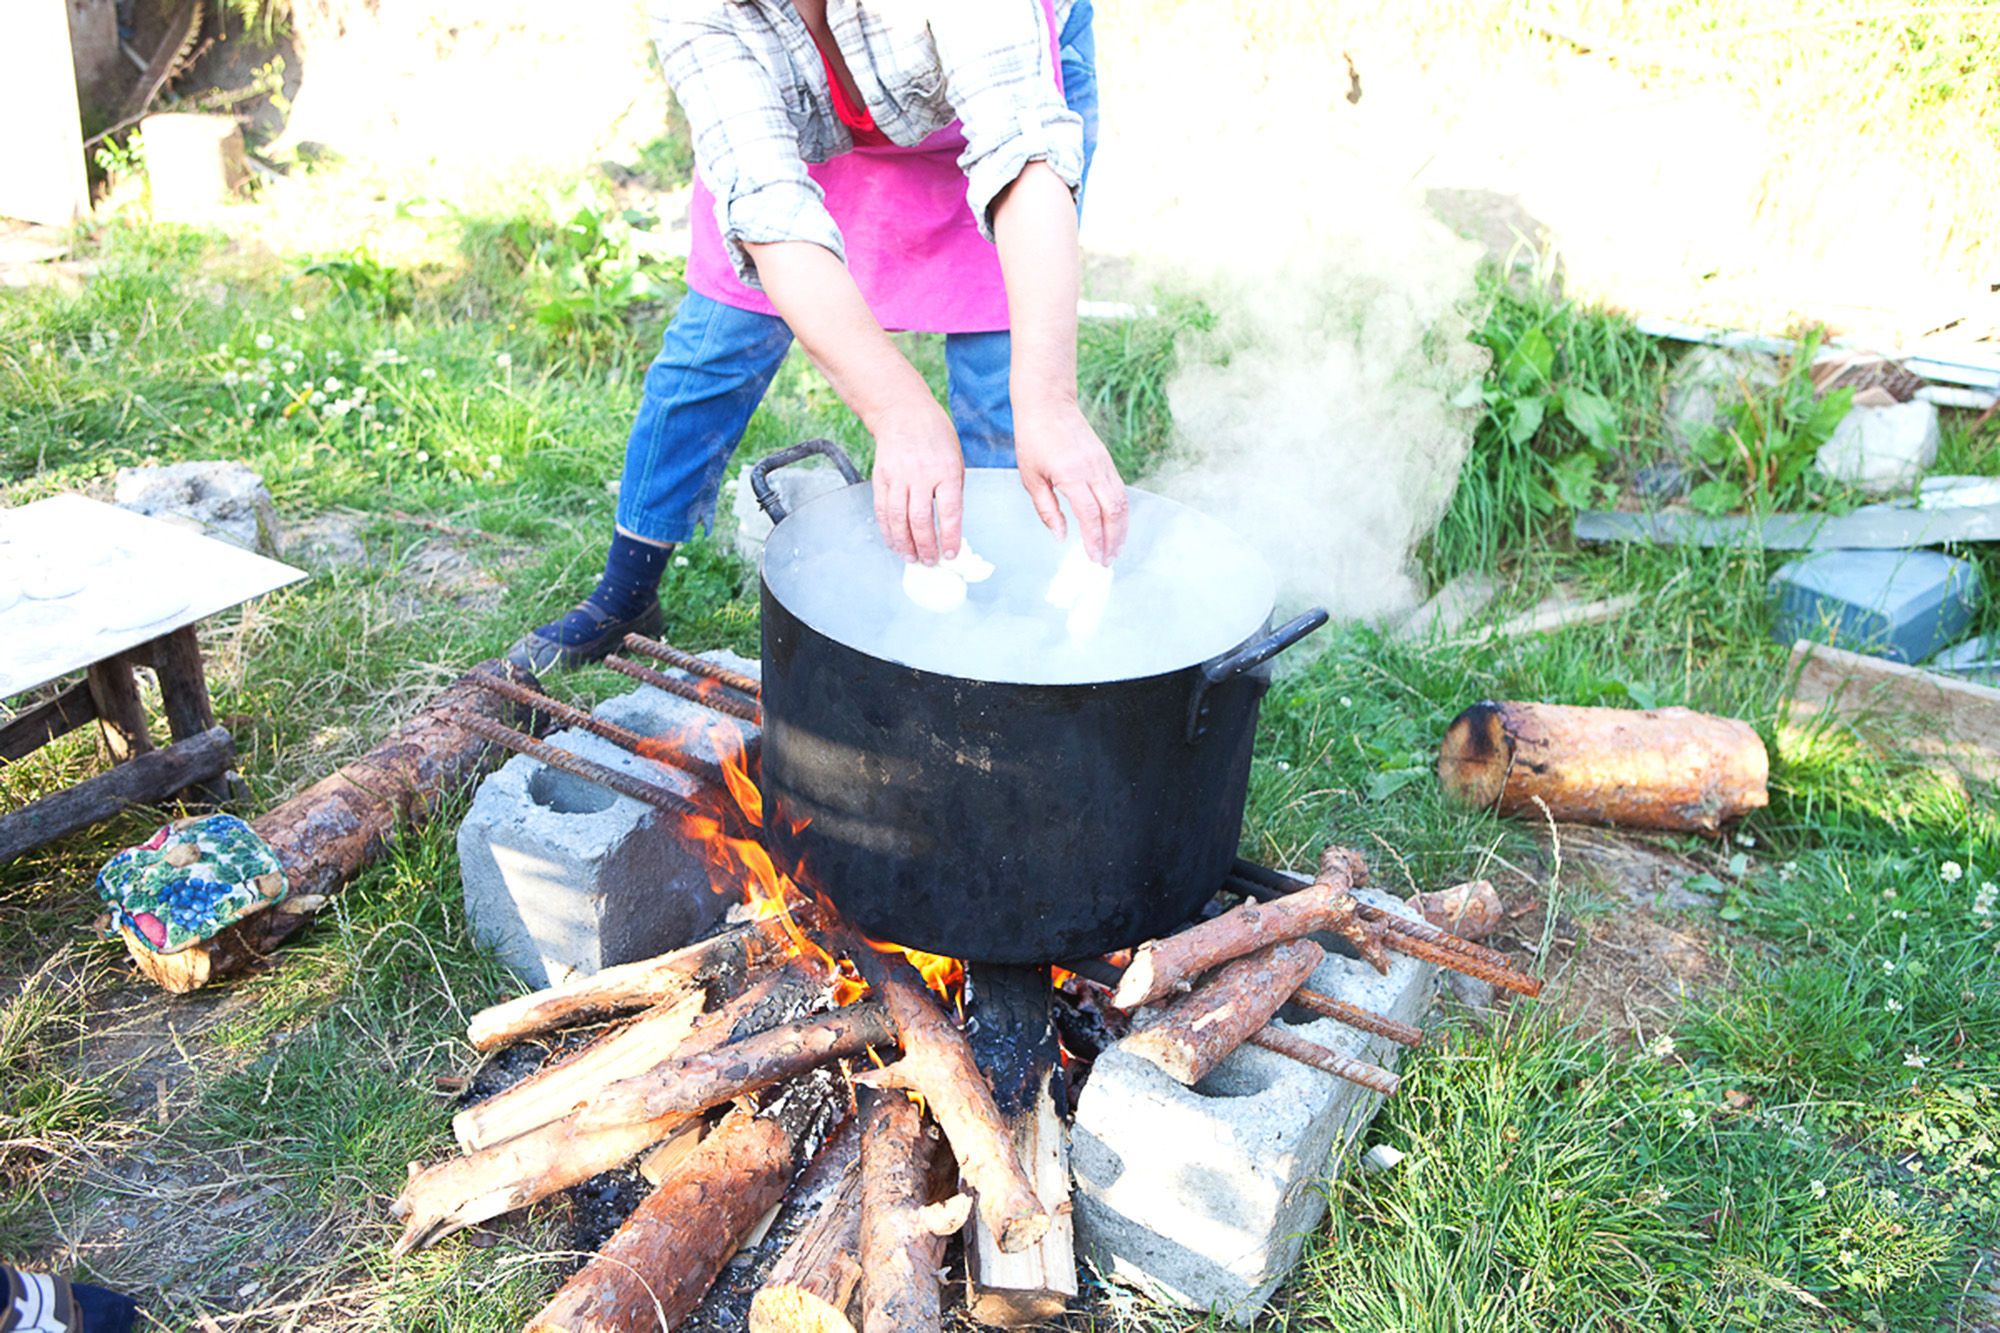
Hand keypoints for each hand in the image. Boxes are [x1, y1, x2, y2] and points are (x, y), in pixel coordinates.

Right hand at [869, 395, 966, 563]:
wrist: (904, 413)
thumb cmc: (935, 437)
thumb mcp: (955, 460)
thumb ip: (952, 491)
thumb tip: (950, 527)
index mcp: (946, 471)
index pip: (949, 511)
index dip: (950, 537)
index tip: (950, 554)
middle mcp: (921, 475)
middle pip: (921, 519)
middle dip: (925, 546)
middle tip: (929, 561)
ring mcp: (898, 476)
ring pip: (898, 518)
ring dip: (904, 543)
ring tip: (911, 557)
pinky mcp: (881, 478)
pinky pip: (883, 510)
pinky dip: (888, 530)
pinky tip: (894, 542)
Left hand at [1014, 400, 1128, 562]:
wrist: (1048, 404)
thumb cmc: (1034, 439)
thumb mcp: (1031, 477)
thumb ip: (1047, 509)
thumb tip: (1060, 536)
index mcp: (1071, 474)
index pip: (1090, 514)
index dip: (1094, 539)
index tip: (1093, 558)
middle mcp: (1093, 469)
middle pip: (1113, 511)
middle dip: (1113, 539)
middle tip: (1107, 560)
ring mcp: (1103, 464)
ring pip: (1122, 502)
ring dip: (1121, 528)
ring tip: (1115, 549)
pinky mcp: (1107, 460)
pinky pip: (1120, 490)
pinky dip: (1121, 512)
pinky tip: (1116, 526)